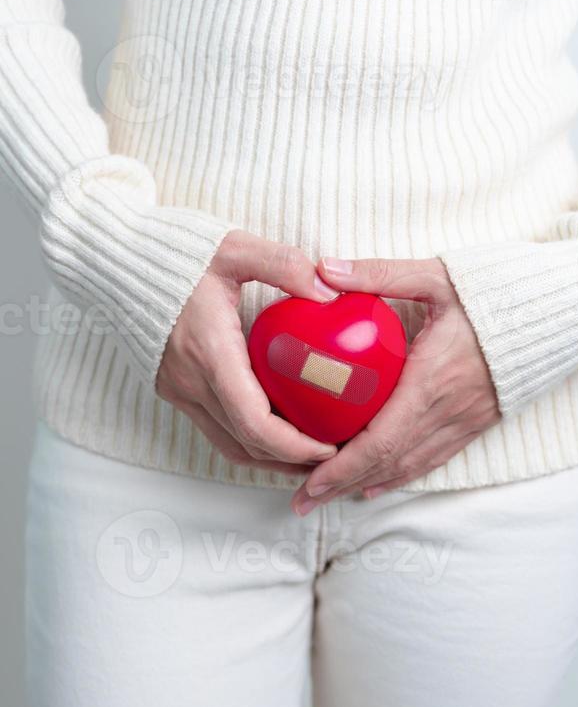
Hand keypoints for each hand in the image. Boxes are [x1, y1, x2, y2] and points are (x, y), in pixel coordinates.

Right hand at [156, 229, 339, 472]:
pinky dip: (248, 439)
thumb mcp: (234, 248)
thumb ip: (284, 265)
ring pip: (229, 444)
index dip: (296, 446)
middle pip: (246, 444)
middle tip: (334, 454)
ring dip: (269, 457)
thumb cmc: (174, 253)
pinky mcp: (173, 389)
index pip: (255, 424)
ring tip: (310, 453)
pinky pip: (215, 428)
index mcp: (210, 354)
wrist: (114, 261)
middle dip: (292, 459)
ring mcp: (179, 389)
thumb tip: (328, 291)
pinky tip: (277, 430)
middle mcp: (191, 382)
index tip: (330, 446)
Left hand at [290, 256, 500, 513]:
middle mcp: (447, 411)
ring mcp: (463, 421)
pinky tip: (376, 483)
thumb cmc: (496, 291)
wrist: (559, 313)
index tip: (309, 480)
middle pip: (387, 462)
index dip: (343, 466)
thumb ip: (379, 273)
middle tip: (302, 501)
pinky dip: (400, 475)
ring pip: (409, 466)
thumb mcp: (434, 275)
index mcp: (431, 381)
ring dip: (364, 485)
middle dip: (341, 485)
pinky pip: (433, 458)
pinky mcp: (476, 422)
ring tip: (327, 497)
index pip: (381, 439)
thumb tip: (324, 269)